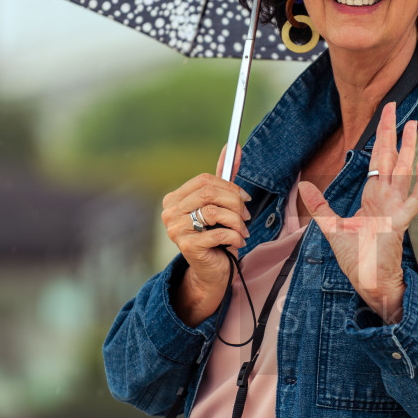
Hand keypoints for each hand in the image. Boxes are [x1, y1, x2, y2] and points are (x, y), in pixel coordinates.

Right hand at [162, 143, 251, 326]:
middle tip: (246, 216)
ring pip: (213, 212)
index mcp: (175, 199)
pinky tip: (238, 242)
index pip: (204, 181)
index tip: (245, 199)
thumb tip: (234, 146)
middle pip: (209, 194)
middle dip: (235, 204)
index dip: (229, 187)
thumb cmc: (216, 236)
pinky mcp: (186, 246)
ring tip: (243, 231)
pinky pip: (217, 233)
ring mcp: (175, 230)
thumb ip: (225, 177)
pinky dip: (234, 236)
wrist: (212, 271)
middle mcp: (170, 213)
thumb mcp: (220, 205)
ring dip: (236, 221)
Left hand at [298, 102, 417, 323]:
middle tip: (394, 105)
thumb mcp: (332, 227)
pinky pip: (414, 199)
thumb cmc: (357, 259)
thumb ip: (320, 205)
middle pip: (391, 158)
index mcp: (373, 197)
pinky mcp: (399, 223)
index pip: (378, 161)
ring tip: (412, 123)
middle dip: (391, 132)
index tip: (384, 117)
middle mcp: (386, 199)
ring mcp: (395, 209)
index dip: (380, 138)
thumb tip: (304, 185)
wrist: (369, 282)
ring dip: (408, 148)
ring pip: (403, 172)